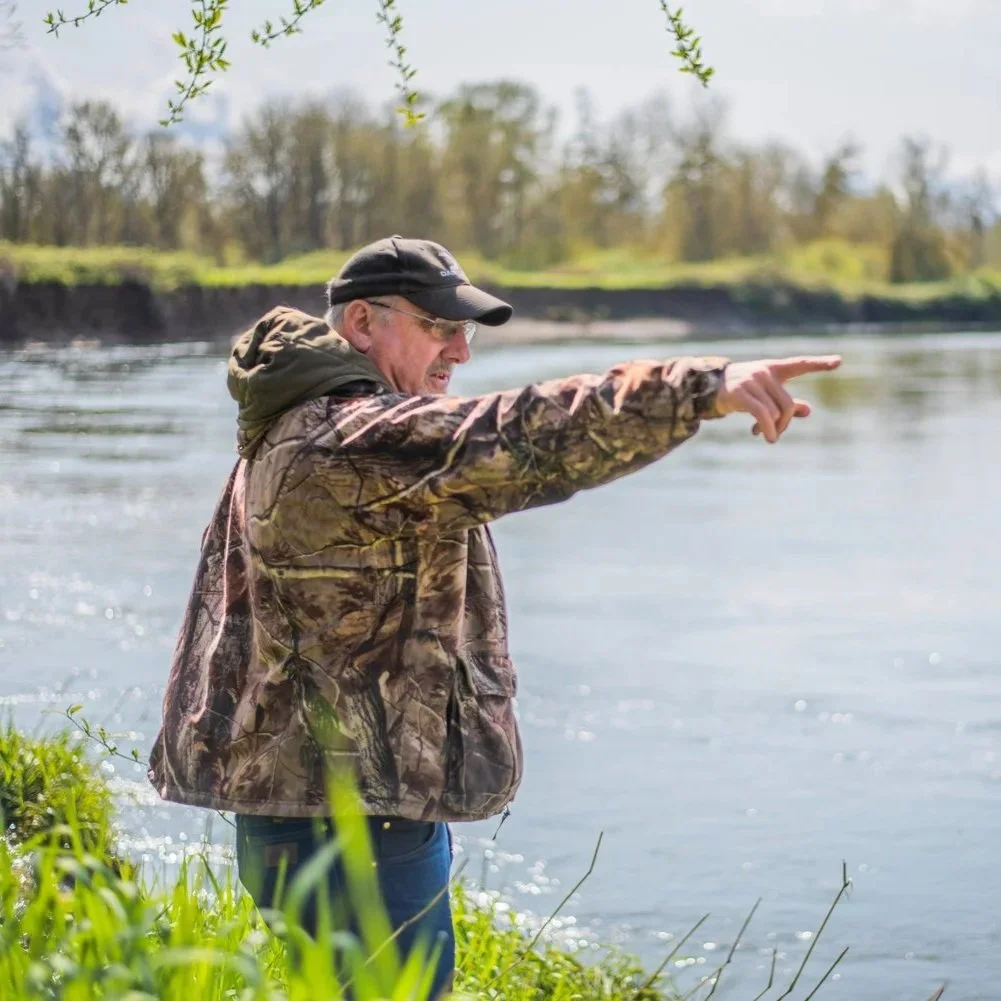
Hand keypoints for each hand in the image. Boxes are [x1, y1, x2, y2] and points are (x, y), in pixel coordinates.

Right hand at [714, 355, 841, 442]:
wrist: (708, 388)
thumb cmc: (741, 391)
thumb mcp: (765, 394)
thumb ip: (787, 402)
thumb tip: (809, 411)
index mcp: (774, 368)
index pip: (800, 364)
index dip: (819, 363)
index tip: (838, 362)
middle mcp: (764, 372)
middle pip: (788, 404)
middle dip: (785, 423)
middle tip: (776, 433)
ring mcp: (752, 381)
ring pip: (775, 412)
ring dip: (773, 429)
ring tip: (764, 434)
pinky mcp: (740, 393)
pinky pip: (762, 415)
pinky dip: (768, 429)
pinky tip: (765, 436)